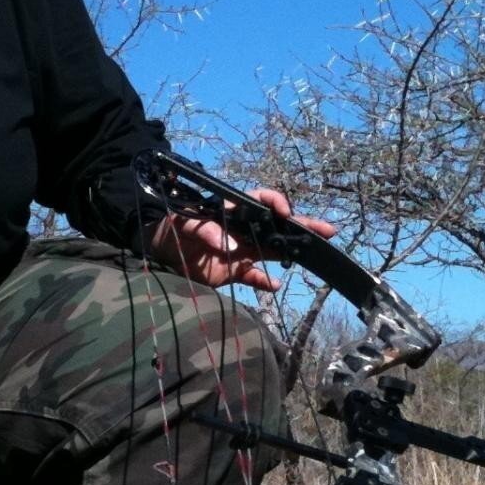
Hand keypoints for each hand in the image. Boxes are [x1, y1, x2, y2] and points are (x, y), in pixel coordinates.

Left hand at [149, 187, 336, 291]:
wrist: (156, 251)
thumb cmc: (170, 227)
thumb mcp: (184, 223)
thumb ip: (205, 230)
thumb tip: (230, 246)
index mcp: (233, 209)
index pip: (261, 200)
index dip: (276, 202)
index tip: (285, 212)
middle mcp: (243, 228)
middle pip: (278, 225)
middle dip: (303, 226)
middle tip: (328, 231)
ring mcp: (241, 250)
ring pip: (274, 249)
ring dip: (293, 252)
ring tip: (317, 256)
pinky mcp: (233, 271)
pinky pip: (254, 277)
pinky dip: (265, 282)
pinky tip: (275, 284)